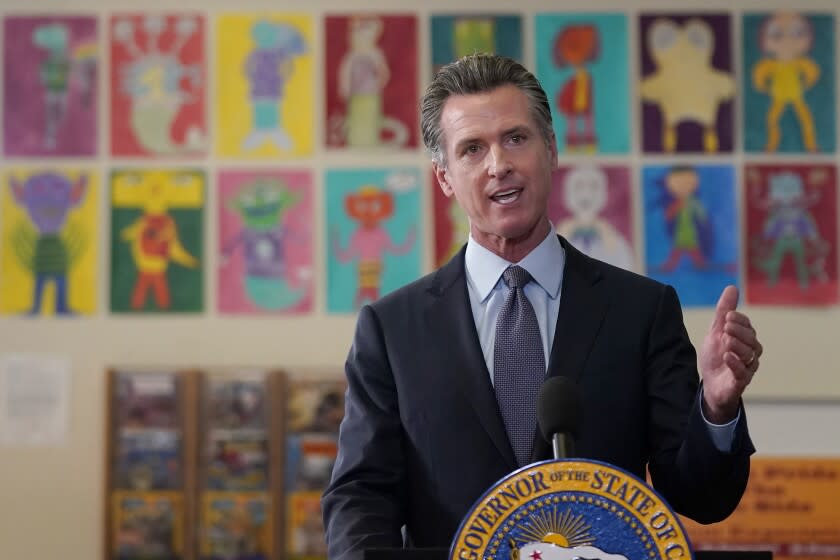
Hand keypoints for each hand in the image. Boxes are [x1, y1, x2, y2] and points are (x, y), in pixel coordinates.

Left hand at [699, 285, 762, 423]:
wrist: (710, 385)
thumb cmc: (716, 357)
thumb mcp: (716, 332)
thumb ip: (724, 311)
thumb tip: (732, 287)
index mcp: (745, 340)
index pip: (748, 327)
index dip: (739, 320)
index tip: (727, 316)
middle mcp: (750, 353)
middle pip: (752, 340)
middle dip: (739, 331)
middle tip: (725, 326)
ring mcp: (747, 368)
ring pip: (750, 355)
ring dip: (737, 345)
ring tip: (725, 340)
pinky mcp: (740, 382)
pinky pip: (743, 373)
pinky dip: (735, 363)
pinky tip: (726, 355)